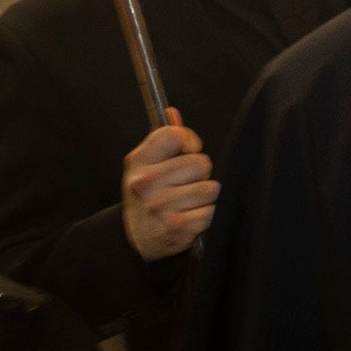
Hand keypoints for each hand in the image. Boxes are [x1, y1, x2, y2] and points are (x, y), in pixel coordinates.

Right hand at [121, 108, 215, 260]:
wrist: (138, 237)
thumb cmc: (148, 194)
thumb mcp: (147, 165)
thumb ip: (164, 139)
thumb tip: (173, 113)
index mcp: (138, 161)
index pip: (176, 135)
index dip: (189, 142)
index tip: (186, 152)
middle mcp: (145, 183)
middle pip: (201, 162)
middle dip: (199, 174)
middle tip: (184, 184)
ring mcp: (160, 206)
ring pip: (211, 188)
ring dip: (205, 196)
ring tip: (187, 202)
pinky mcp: (176, 226)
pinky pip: (212, 211)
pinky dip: (207, 215)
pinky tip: (190, 217)